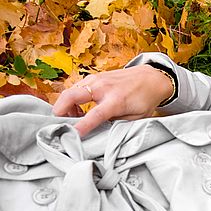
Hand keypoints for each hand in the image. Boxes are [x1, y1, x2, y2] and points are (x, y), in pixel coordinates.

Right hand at [51, 64, 174, 137]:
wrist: (151, 78)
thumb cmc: (144, 100)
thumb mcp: (135, 118)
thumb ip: (116, 123)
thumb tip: (99, 130)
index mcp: (116, 101)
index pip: (95, 115)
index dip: (82, 125)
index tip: (73, 134)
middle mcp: (103, 88)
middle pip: (71, 96)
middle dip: (59, 110)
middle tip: (58, 124)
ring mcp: (96, 80)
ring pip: (70, 91)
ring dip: (65, 106)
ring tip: (73, 117)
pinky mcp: (93, 77)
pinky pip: (76, 88)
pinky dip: (72, 99)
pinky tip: (79, 108)